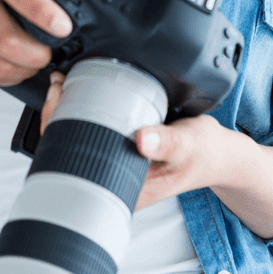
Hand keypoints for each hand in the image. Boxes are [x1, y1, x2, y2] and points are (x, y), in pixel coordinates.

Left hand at [39, 74, 227, 210]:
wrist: (216, 155)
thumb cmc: (203, 153)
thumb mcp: (188, 143)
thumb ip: (167, 142)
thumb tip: (142, 140)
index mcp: (124, 190)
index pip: (74, 160)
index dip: (59, 127)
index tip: (59, 96)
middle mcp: (113, 183)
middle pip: (68, 151)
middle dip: (57, 115)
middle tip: (59, 83)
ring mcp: (113, 170)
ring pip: (75, 142)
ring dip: (66, 112)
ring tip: (64, 84)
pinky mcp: (117, 154)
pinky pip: (89, 134)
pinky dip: (79, 113)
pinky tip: (77, 94)